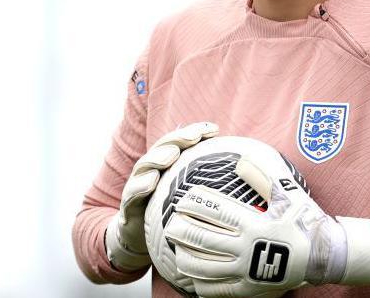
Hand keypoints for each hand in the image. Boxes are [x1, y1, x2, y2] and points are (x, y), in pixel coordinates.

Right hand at [105, 121, 218, 270]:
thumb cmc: (170, 216)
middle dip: (178, 139)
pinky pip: (132, 194)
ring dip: (158, 158)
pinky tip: (152, 181)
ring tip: (172, 154)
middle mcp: (151, 171)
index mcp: (167, 166)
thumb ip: (207, 182)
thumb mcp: (189, 197)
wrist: (139, 240)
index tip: (214, 130)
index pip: (180, 143)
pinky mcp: (128, 207)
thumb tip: (241, 173)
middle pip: (162, 149)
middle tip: (194, 136)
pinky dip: (140, 185)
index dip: (195, 133)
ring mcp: (137, 187)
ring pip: (145, 167)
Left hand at [163, 157, 369, 295]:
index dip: (195, 204)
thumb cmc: (305, 221)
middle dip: (183, 230)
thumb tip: (240, 160)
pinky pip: (219, 290)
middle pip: (204, 238)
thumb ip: (263, 176)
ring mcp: (247, 271)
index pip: (216, 211)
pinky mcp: (249, 289)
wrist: (325, 256)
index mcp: (254, 223)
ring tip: (176, 248)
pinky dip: (201, 284)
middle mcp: (247, 248)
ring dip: (186, 256)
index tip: (181, 199)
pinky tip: (191, 277)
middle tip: (170, 223)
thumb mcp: (289, 195)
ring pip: (206, 266)